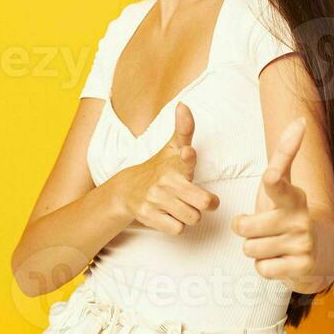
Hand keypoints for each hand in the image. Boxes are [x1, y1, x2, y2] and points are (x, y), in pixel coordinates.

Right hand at [113, 102, 219, 234]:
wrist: (128, 190)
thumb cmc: (161, 168)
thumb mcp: (172, 148)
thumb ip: (184, 129)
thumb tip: (183, 104)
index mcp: (174, 163)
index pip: (184, 157)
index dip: (187, 156)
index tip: (188, 153)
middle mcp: (164, 181)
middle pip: (203, 203)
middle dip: (206, 203)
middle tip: (200, 199)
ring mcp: (155, 200)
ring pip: (193, 218)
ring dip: (191, 215)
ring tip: (182, 206)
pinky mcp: (148, 216)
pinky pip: (177, 229)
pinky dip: (178, 226)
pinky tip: (170, 215)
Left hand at [231, 117, 316, 282]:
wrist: (321, 252)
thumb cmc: (290, 213)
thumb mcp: (285, 186)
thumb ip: (285, 154)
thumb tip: (300, 119)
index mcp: (293, 197)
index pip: (278, 185)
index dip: (273, 180)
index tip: (272, 175)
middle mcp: (300, 219)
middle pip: (246, 228)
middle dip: (247, 231)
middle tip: (263, 229)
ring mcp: (303, 244)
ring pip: (251, 250)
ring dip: (256, 250)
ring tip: (274, 244)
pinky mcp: (302, 267)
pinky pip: (262, 269)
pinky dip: (266, 267)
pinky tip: (281, 260)